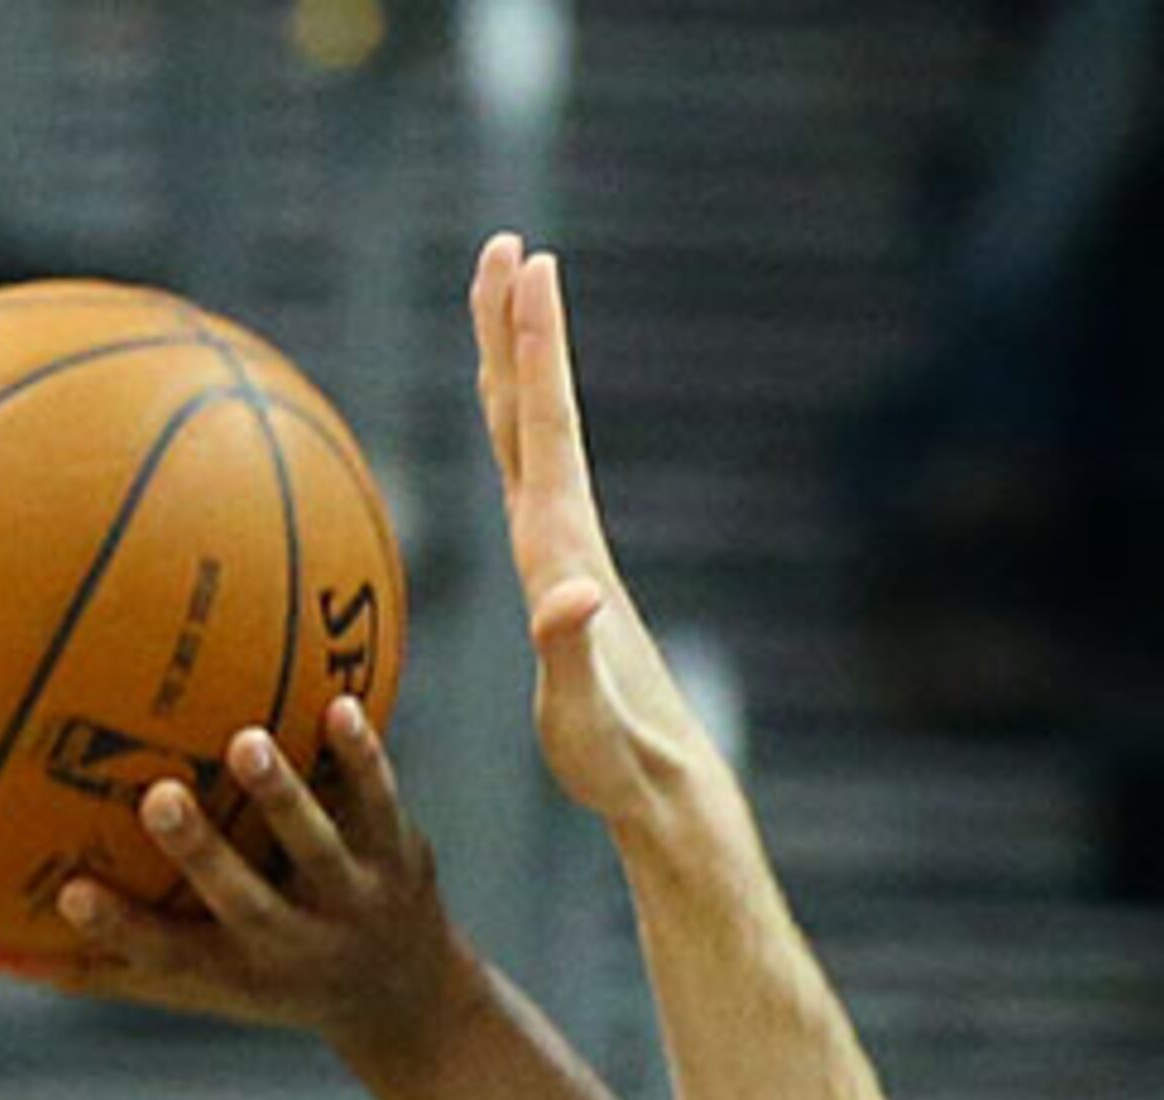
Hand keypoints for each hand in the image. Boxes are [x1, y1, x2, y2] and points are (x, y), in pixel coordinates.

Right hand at [42, 703, 474, 1073]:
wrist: (408, 1002)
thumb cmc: (270, 980)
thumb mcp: (192, 984)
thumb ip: (99, 967)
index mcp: (232, 967)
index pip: (165, 954)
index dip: (119, 929)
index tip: (68, 894)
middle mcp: (291, 941)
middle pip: (242, 900)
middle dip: (202, 854)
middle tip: (159, 800)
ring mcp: (349, 898)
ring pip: (316, 847)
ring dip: (283, 798)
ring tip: (246, 742)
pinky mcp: (396, 853)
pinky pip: (379, 800)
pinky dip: (362, 759)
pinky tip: (340, 703)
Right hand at [470, 234, 723, 831]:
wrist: (664, 791)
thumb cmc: (616, 767)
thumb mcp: (583, 722)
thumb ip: (569, 659)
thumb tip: (567, 593)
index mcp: (562, 556)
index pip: (545, 433)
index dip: (534, 350)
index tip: (529, 266)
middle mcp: (567, 541)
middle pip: (535, 415)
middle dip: (516, 330)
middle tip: (504, 244)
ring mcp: (566, 558)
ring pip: (530, 442)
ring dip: (514, 369)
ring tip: (500, 299)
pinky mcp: (562, 581)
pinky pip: (527, 483)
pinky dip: (513, 435)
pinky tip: (507, 422)